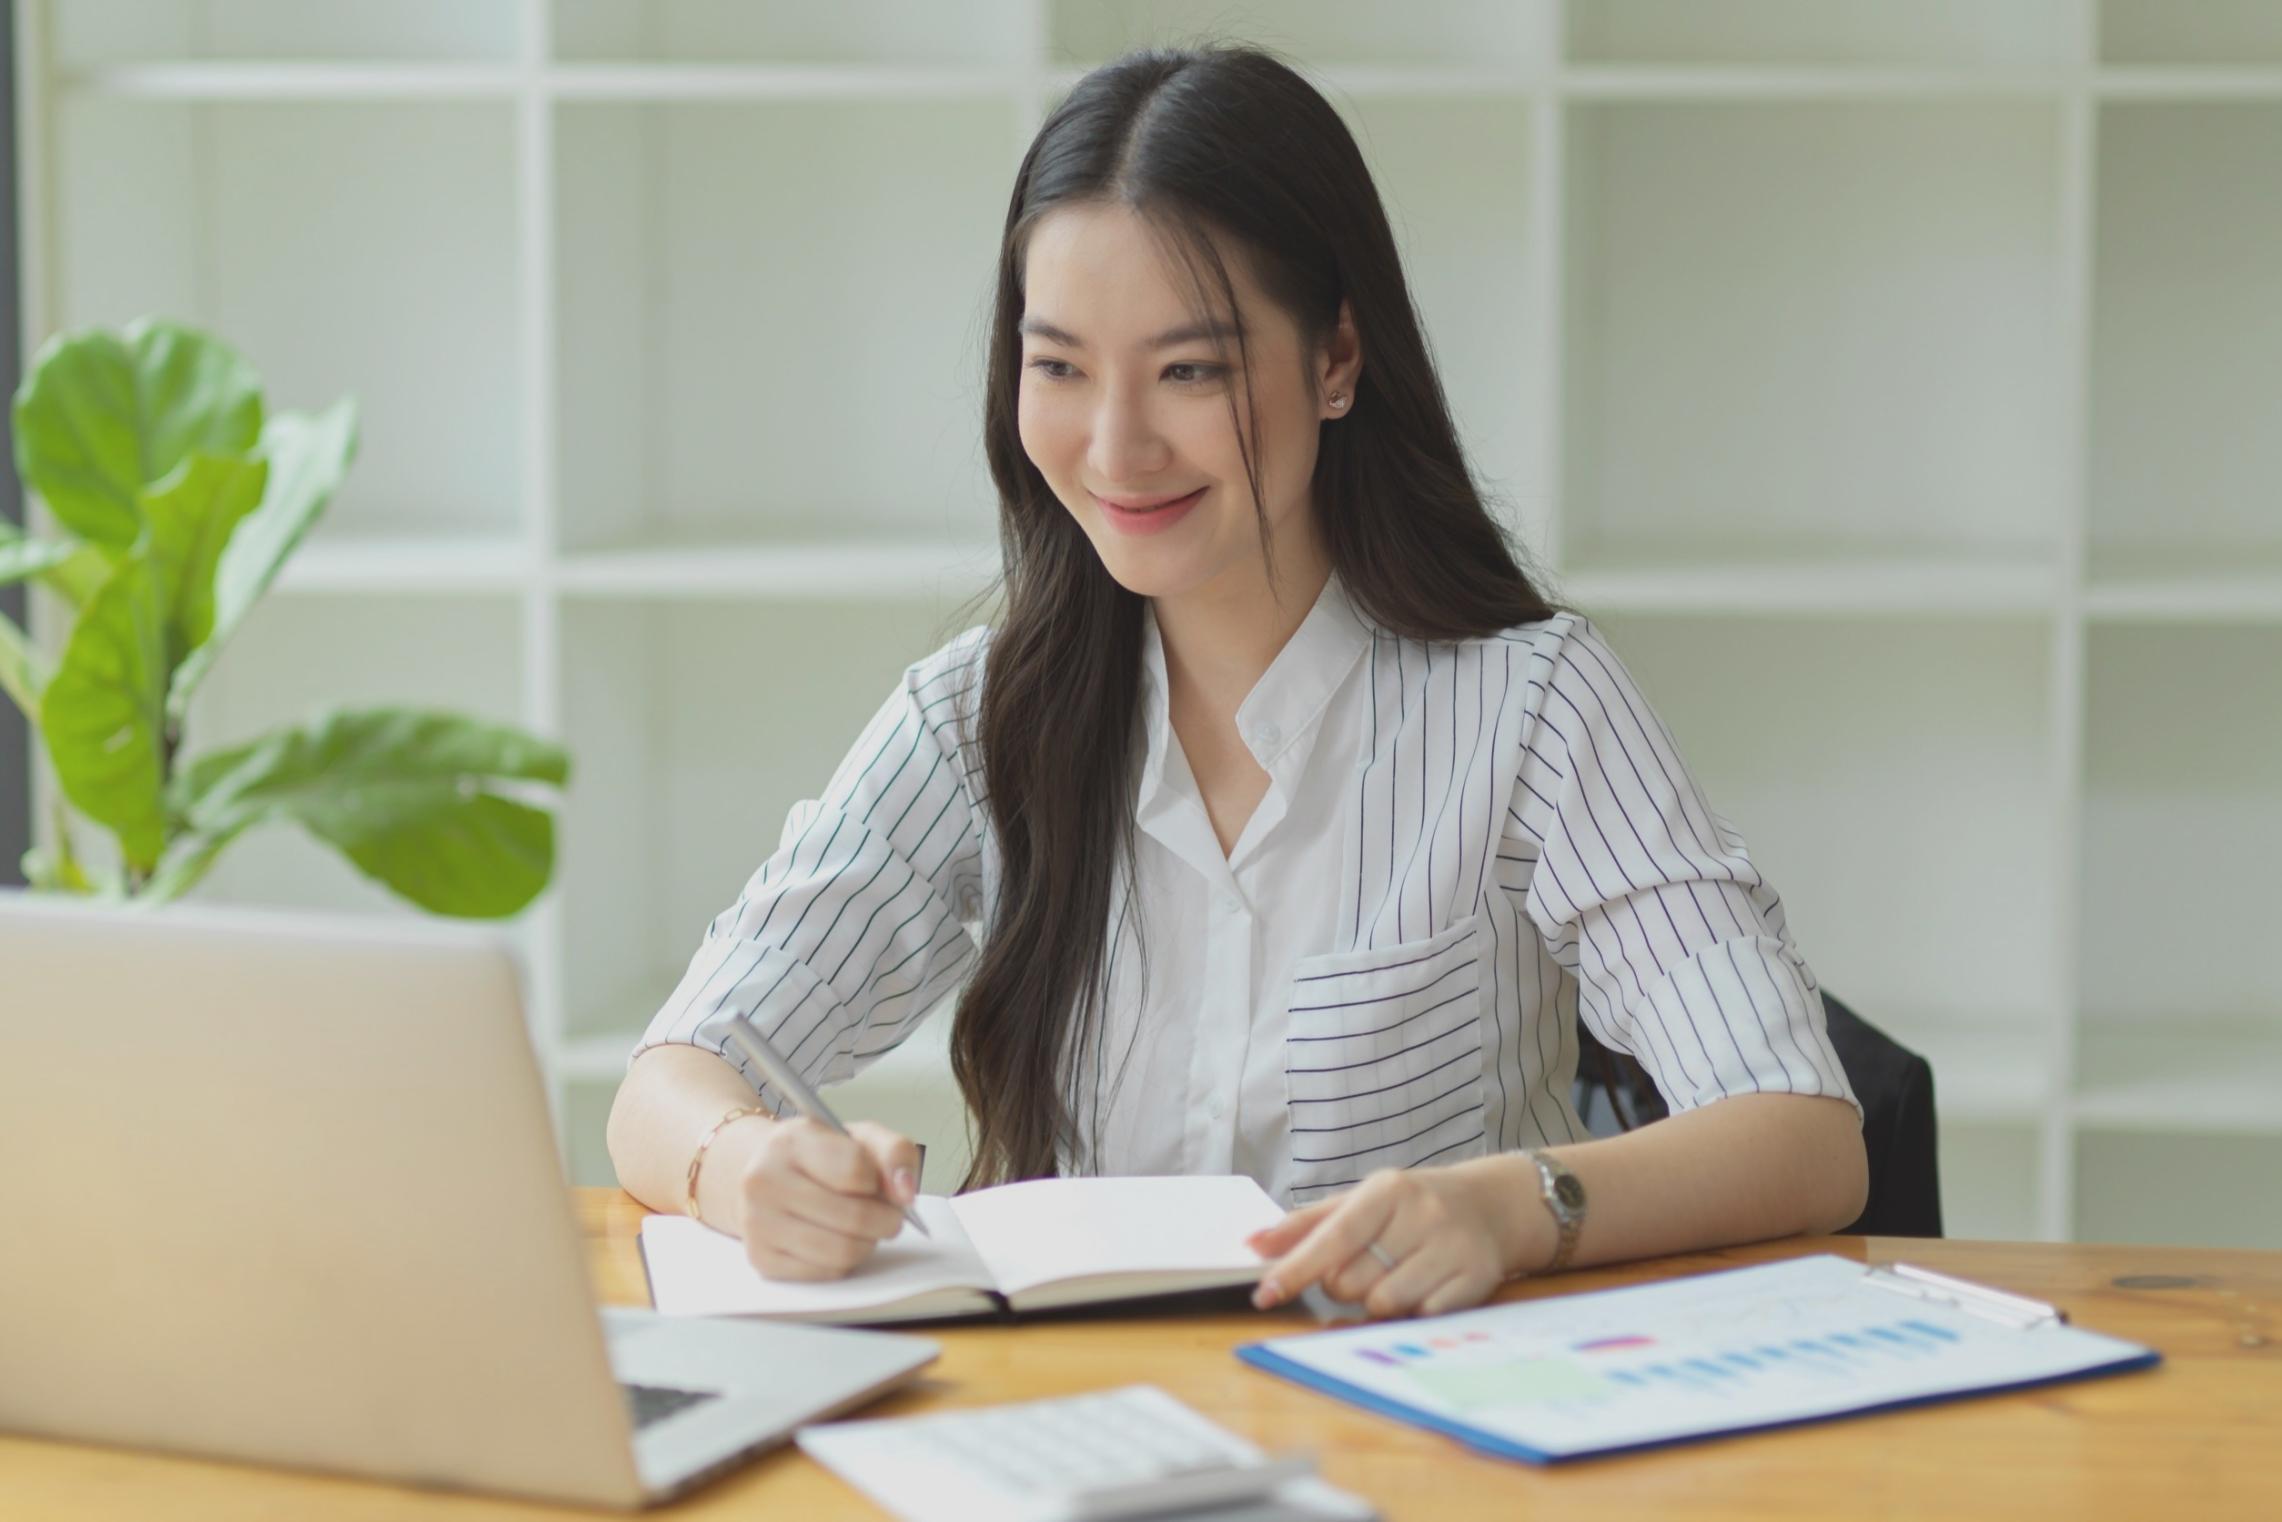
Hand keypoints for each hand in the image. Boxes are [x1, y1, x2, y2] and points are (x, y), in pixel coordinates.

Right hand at [713, 1117, 921, 1281]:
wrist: (764, 1174)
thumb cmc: (820, 1157)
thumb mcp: (860, 1137)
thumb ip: (895, 1153)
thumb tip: (905, 1193)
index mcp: (793, 1141)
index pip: (855, 1171)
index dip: (880, 1181)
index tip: (877, 1182)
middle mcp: (765, 1180)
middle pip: (853, 1217)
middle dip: (885, 1221)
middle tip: (889, 1216)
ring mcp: (758, 1222)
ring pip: (840, 1252)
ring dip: (867, 1244)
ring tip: (866, 1230)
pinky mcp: (761, 1258)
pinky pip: (825, 1273)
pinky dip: (843, 1262)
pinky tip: (838, 1242)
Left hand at [1244, 1160, 1543, 1318]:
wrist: (1490, 1207)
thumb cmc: (1410, 1207)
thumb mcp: (1360, 1202)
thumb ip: (1305, 1225)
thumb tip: (1252, 1244)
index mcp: (1388, 1190)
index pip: (1333, 1237)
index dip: (1296, 1269)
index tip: (1264, 1294)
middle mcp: (1423, 1214)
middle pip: (1352, 1281)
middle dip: (1344, 1285)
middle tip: (1364, 1267)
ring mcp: (1452, 1247)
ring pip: (1384, 1304)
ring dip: (1377, 1302)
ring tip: (1394, 1276)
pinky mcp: (1477, 1278)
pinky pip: (1421, 1316)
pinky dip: (1412, 1311)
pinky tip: (1424, 1288)